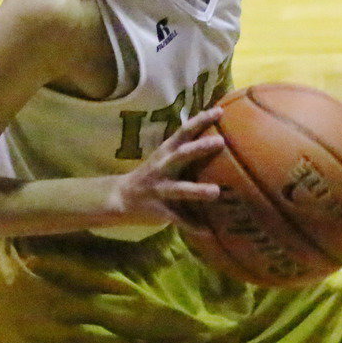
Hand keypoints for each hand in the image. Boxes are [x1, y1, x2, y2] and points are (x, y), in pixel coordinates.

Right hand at [109, 106, 224, 231]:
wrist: (121, 197)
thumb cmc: (153, 173)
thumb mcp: (166, 157)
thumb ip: (187, 148)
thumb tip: (220, 136)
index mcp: (166, 152)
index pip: (184, 131)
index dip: (200, 120)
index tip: (219, 111)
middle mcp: (162, 168)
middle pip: (181, 155)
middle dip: (199, 148)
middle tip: (220, 142)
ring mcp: (159, 190)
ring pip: (179, 189)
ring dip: (197, 190)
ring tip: (216, 192)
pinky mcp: (158, 210)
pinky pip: (177, 219)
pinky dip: (192, 225)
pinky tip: (208, 231)